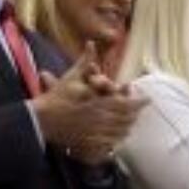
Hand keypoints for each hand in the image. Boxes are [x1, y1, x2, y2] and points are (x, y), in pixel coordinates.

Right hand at [33, 42, 147, 153]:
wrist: (40, 120)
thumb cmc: (56, 98)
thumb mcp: (71, 77)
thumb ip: (85, 61)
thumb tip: (91, 43)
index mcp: (101, 103)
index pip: (128, 104)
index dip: (140, 102)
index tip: (148, 99)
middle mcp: (102, 119)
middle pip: (127, 119)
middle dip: (135, 115)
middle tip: (139, 110)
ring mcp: (97, 133)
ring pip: (121, 132)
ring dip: (128, 127)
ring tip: (131, 122)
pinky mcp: (90, 144)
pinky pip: (110, 145)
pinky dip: (117, 140)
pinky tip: (118, 136)